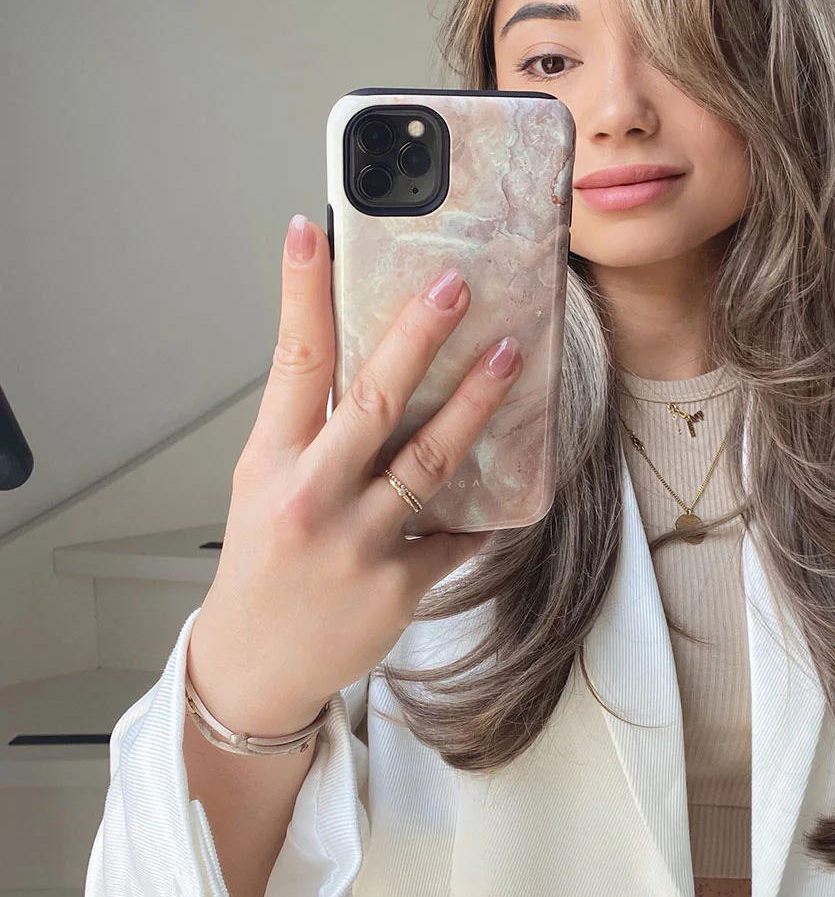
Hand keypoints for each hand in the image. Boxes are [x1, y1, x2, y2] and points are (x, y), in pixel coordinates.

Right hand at [187, 213, 522, 734]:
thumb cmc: (263, 564)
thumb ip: (311, 428)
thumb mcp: (265, 484)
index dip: (302, 294)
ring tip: (509, 356)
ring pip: (429, 461)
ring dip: (475, 404)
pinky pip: (457, 538)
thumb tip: (379, 361)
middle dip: (418, 338)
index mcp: (273, 464)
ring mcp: (358, 544)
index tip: (313, 231)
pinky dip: (483, 512)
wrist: (256, 664)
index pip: (291, 363)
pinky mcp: (399, 587)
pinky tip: (515, 484)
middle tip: (456, 285)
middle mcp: (312, 498)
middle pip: (373, 402)